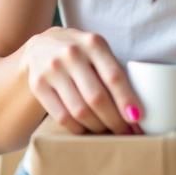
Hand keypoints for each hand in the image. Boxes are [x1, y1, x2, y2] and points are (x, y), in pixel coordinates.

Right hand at [22, 27, 143, 134]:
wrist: (43, 44)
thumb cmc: (81, 52)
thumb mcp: (98, 51)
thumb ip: (113, 71)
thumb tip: (135, 110)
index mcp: (93, 43)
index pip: (114, 77)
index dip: (127, 101)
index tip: (137, 118)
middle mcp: (72, 54)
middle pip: (97, 98)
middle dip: (114, 120)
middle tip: (124, 131)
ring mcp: (53, 69)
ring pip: (80, 111)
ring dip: (98, 127)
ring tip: (107, 131)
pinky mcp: (38, 84)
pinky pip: (61, 116)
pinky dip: (78, 128)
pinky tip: (86, 129)